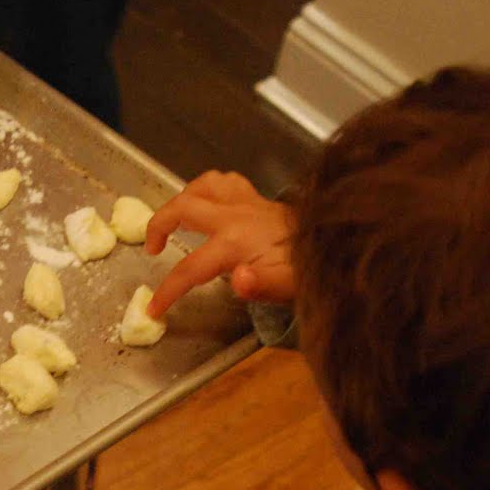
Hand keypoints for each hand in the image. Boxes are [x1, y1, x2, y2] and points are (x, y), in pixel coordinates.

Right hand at [144, 171, 296, 316]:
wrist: (337, 247)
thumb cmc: (306, 272)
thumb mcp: (286, 287)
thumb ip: (259, 285)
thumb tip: (239, 279)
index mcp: (235, 243)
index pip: (189, 269)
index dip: (167, 290)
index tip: (154, 308)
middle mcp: (234, 216)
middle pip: (182, 209)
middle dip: (158, 226)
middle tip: (152, 249)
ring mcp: (245, 203)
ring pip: (201, 186)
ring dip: (180, 200)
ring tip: (172, 220)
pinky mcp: (256, 198)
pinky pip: (224, 181)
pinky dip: (209, 188)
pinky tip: (206, 202)